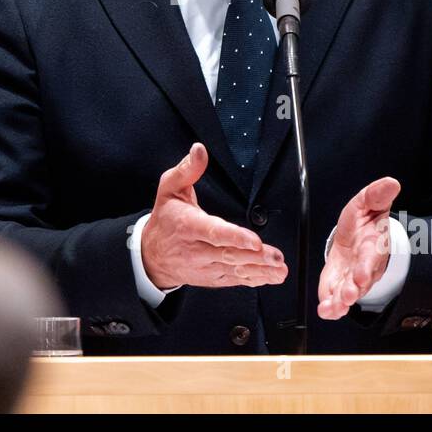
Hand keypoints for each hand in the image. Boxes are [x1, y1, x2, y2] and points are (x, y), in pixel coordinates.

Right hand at [141, 143, 287, 289]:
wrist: (152, 255)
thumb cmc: (165, 219)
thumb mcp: (169, 188)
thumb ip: (187, 170)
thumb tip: (199, 151)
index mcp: (189, 226)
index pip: (213, 232)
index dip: (235, 237)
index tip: (254, 240)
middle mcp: (198, 249)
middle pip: (229, 254)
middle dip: (256, 257)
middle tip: (276, 257)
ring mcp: (206, 265)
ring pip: (235, 269)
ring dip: (260, 270)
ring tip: (279, 270)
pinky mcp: (213, 276)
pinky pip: (234, 279)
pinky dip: (253, 280)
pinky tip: (269, 278)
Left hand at [317, 177, 400, 319]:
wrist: (359, 236)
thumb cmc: (365, 222)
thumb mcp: (368, 203)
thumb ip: (377, 194)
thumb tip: (391, 182)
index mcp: (373, 245)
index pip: (372, 258)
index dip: (367, 268)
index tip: (362, 275)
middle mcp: (365, 267)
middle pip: (361, 281)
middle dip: (354, 289)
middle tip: (348, 295)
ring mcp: (353, 279)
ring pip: (349, 294)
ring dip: (341, 303)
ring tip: (332, 309)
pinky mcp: (339, 285)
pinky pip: (336, 299)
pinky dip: (330, 307)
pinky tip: (324, 310)